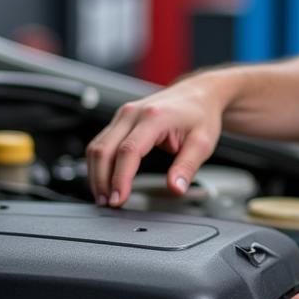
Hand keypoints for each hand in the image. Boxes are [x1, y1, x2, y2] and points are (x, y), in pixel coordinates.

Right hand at [86, 76, 225, 206]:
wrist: (198, 93)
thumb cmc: (200, 115)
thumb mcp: (202, 143)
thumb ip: (187, 167)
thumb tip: (176, 189)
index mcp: (154, 117)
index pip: (129, 151)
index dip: (120, 178)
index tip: (119, 200)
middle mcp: (133, 113)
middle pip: (105, 149)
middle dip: (102, 180)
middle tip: (109, 204)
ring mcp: (124, 114)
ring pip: (97, 146)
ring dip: (96, 174)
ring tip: (104, 198)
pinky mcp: (120, 120)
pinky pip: (101, 142)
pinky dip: (98, 164)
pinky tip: (103, 180)